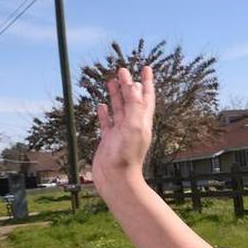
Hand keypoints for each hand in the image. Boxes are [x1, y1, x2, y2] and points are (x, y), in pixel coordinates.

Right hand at [93, 65, 154, 194]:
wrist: (116, 179)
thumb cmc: (127, 155)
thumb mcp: (133, 125)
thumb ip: (134, 105)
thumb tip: (135, 85)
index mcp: (142, 121)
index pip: (145, 97)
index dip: (146, 82)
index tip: (146, 67)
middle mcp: (133, 125)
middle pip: (131, 100)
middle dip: (128, 84)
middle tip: (123, 70)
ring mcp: (120, 133)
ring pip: (119, 109)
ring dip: (116, 95)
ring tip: (111, 81)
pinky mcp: (108, 140)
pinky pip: (107, 123)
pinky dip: (105, 113)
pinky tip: (101, 105)